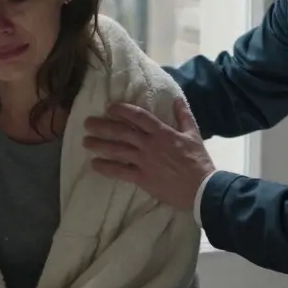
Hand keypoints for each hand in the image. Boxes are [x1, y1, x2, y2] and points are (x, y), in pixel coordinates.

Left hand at [83, 99, 214, 211]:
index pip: (138, 116)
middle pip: (122, 132)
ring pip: (117, 150)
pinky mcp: (142, 178)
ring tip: (85, 141)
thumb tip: (176, 99)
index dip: (123, 110)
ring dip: (99, 145)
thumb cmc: (199, 161)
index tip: (109, 107)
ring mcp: (144, 161)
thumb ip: (184, 116)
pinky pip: (120, 171)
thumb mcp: (194, 135)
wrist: (202, 188)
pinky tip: (94, 164)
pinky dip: (106, 167)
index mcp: (163, 132)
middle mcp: (149, 145)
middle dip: (103, 126)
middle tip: (87, 123)